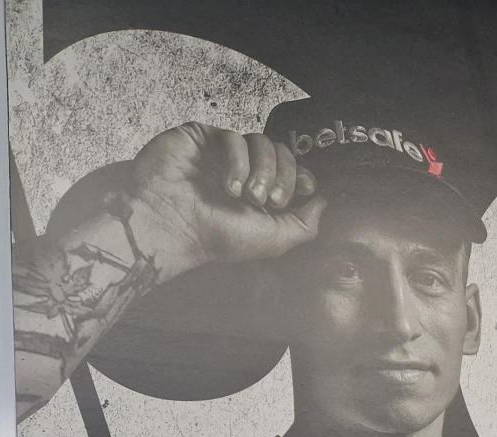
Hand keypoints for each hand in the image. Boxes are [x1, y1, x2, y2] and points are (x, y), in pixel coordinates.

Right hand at [126, 123, 326, 276]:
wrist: (172, 225)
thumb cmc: (217, 237)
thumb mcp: (274, 240)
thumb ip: (305, 224)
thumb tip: (324, 201)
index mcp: (261, 192)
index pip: (294, 171)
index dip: (302, 177)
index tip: (302, 191)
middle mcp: (244, 170)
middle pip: (282, 152)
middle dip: (282, 176)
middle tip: (268, 200)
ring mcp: (222, 152)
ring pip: (261, 141)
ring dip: (261, 169)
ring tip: (245, 195)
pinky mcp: (201, 137)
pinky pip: (233, 135)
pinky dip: (237, 161)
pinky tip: (228, 184)